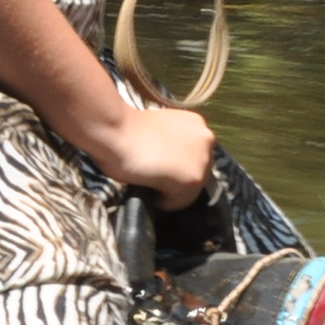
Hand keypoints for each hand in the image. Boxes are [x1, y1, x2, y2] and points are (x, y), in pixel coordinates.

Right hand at [86, 104, 217, 208]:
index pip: (195, 154)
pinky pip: (179, 202)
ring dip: (171, 189)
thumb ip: (173, 142)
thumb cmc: (127, 128)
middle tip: (154, 175)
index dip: (177, 163)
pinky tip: (149, 187)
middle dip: (178, 176)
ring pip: (190, 188)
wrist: (116, 132)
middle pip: (197, 171)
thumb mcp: (159, 128)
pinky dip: (164, 201)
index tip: (160, 163)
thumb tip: (171, 162)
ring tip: (150, 181)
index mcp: (198, 123)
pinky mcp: (193, 180)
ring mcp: (203, 161)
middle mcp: (207, 139)